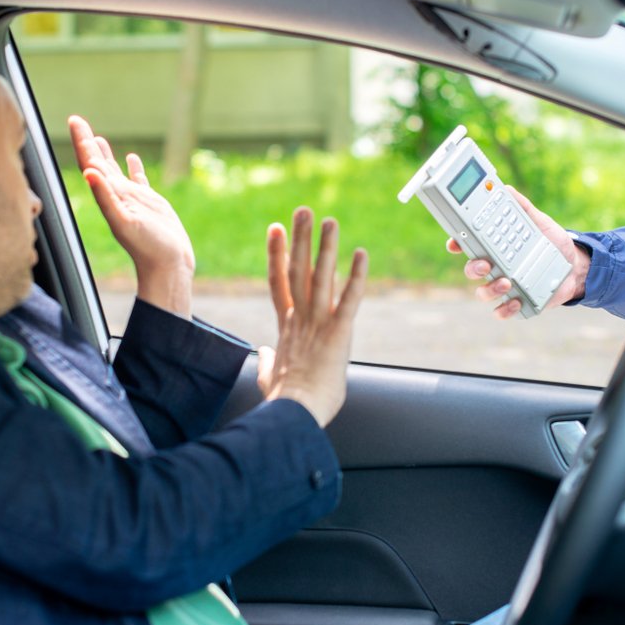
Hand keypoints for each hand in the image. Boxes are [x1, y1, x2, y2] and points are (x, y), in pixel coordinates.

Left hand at [68, 115, 193, 317]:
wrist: (168, 265)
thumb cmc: (148, 247)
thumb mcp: (124, 221)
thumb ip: (106, 196)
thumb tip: (89, 171)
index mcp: (109, 197)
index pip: (91, 163)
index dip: (82, 142)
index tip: (74, 120)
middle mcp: (117, 196)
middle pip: (98, 163)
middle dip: (87, 142)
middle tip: (77, 120)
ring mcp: (133, 199)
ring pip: (115, 170)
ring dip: (105, 153)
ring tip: (96, 136)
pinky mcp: (150, 203)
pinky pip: (138, 180)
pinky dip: (133, 168)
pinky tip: (131, 158)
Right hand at [256, 207, 367, 426]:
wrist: (294, 413)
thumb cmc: (284, 401)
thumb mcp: (269, 377)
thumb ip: (265, 361)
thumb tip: (263, 354)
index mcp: (285, 327)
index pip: (279, 282)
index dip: (277, 254)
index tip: (275, 230)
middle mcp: (300, 319)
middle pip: (298, 270)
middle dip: (301, 238)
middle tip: (303, 210)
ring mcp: (318, 323)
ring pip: (322, 277)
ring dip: (326, 247)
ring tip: (330, 220)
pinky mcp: (339, 333)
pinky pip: (350, 299)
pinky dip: (357, 276)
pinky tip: (362, 254)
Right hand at [448, 186, 588, 318]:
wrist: (576, 266)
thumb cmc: (553, 243)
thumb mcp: (539, 222)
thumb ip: (522, 207)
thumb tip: (506, 189)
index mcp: (495, 247)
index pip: (469, 246)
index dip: (457, 244)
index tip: (455, 243)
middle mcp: (495, 268)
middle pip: (471, 270)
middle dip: (472, 268)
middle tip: (485, 264)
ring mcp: (504, 286)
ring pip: (483, 292)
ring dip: (489, 289)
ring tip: (506, 282)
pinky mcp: (517, 302)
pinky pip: (502, 311)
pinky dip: (505, 309)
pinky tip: (515, 300)